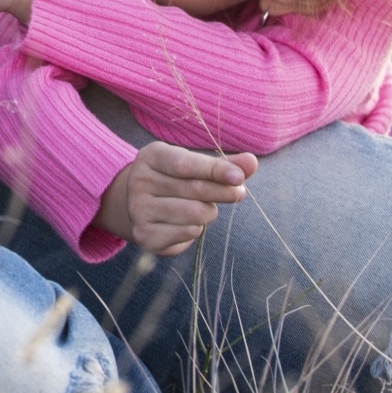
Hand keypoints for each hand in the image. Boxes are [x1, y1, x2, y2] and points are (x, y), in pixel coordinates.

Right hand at [95, 142, 257, 256]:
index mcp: (151, 157)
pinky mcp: (145, 235)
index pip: (185, 164)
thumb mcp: (194, 165)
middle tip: (239, 193)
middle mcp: (139, 181)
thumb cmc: (174, 180)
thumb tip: (252, 162)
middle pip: (194, 189)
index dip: (215, 170)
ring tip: (205, 207)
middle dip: (223, 192)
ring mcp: (139, 210)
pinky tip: (189, 222)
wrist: (140, 206)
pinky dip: (197, 228)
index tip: (239, 177)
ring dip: (209, 212)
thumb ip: (223, 164)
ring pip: (194, 213)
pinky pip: (188, 232)